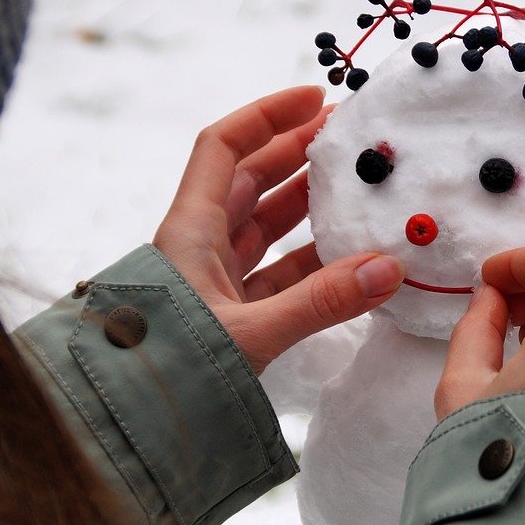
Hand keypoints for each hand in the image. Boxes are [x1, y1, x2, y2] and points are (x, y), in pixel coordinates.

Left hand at [153, 85, 403, 373]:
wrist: (135, 429)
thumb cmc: (172, 370)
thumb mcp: (250, 332)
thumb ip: (321, 302)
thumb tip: (389, 268)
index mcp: (189, 229)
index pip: (223, 146)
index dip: (266, 114)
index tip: (314, 96)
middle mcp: (199, 245)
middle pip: (250, 178)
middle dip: (297, 152)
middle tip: (348, 136)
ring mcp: (215, 280)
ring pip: (266, 225)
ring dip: (307, 204)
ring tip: (357, 186)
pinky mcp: (231, 313)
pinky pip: (277, 273)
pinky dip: (311, 261)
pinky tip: (350, 256)